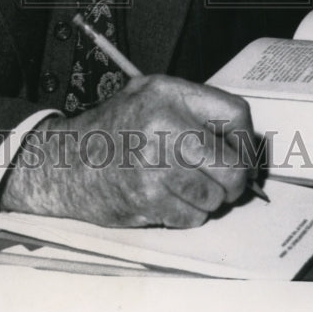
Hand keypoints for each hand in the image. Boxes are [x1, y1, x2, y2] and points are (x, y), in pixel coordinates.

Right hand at [0, 75, 254, 227]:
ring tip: (183, 185)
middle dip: (233, 180)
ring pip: (216, 198)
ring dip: (207, 199)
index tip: (238, 151)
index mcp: (166, 93)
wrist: (65, 160)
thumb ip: (195, 109)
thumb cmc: (115, 128)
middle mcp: (162, 125)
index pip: (236, 114)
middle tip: (221, 180)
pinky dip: (186, 214)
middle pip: (234, 166)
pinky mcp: (146, 200)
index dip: (245, 139)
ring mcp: (154, 165)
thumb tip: (246, 144)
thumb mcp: (151, 95)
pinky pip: (193, 218)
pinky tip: (165, 197)